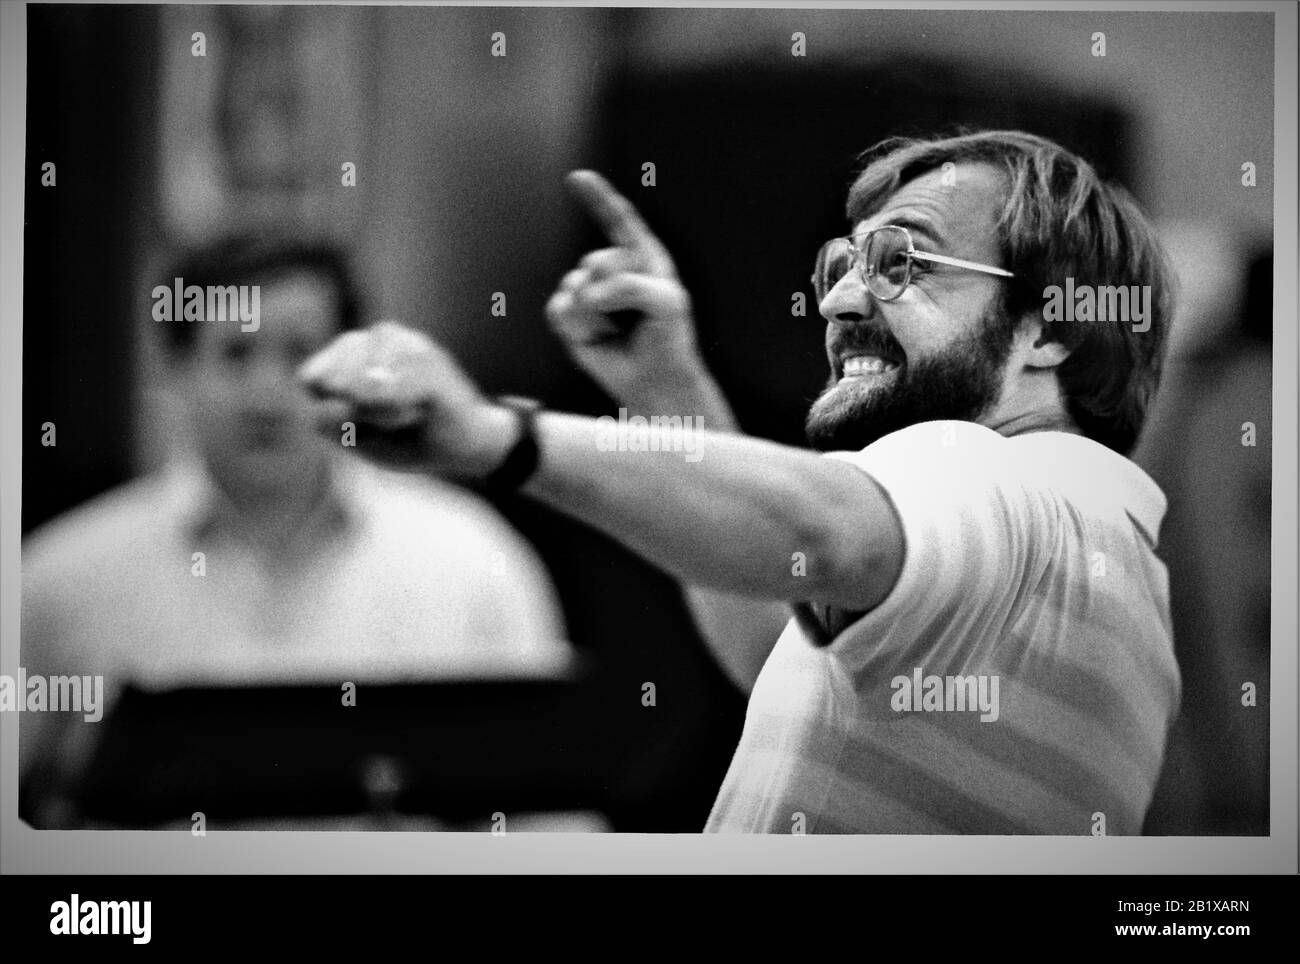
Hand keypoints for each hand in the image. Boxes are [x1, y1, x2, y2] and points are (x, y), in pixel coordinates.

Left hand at [297, 321, 517, 479]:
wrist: (470, 445)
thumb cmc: (411, 438)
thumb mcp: (357, 437)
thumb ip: (330, 419)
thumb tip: (343, 389)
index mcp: (353, 350)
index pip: (312, 378)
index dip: (334, 412)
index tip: (366, 421)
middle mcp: (378, 336)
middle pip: (333, 384)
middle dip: (358, 414)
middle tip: (394, 419)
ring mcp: (407, 341)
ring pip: (360, 388)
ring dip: (383, 415)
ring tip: (412, 413)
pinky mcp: (429, 359)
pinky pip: (391, 392)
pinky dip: (402, 412)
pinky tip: (423, 411)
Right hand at [546, 170, 704, 403]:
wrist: (654, 379)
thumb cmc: (668, 337)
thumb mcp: (667, 304)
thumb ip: (633, 287)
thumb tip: (589, 294)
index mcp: (641, 256)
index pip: (619, 220)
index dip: (598, 197)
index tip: (578, 177)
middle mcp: (612, 268)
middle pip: (597, 262)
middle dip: (615, 293)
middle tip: (635, 317)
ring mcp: (587, 290)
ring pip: (575, 287)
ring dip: (598, 317)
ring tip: (617, 330)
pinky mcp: (569, 316)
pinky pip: (559, 309)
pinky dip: (578, 329)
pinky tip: (596, 339)